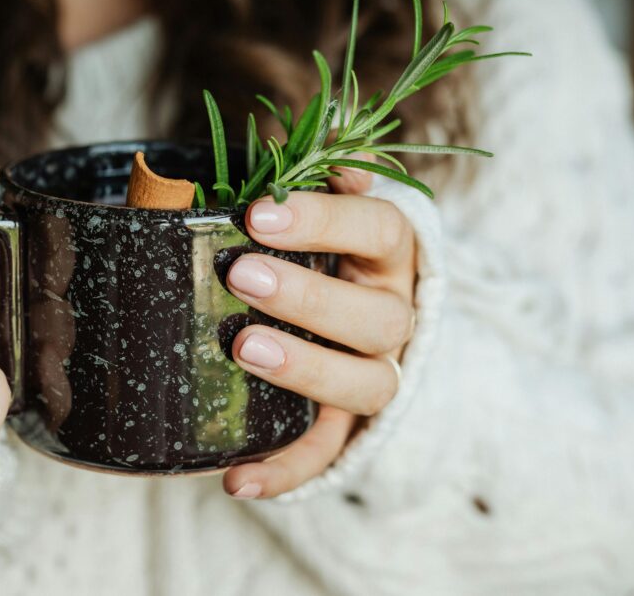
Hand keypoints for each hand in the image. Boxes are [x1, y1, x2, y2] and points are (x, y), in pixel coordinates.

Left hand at [221, 164, 415, 498]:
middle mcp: (396, 316)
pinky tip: (237, 481)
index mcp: (392, 255)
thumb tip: (321, 153)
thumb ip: (314, 183)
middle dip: (309, 296)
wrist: (360, 323)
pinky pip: (328, 455)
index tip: (260, 212)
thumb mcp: (324, 211)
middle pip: (376, 317)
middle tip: (242, 275)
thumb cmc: (326, 251)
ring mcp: (378, 376)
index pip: (380, 229)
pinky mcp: (349, 427)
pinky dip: (286, 471)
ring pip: (365, 385)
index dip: (327, 220)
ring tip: (244, 349)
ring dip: (306, 370)